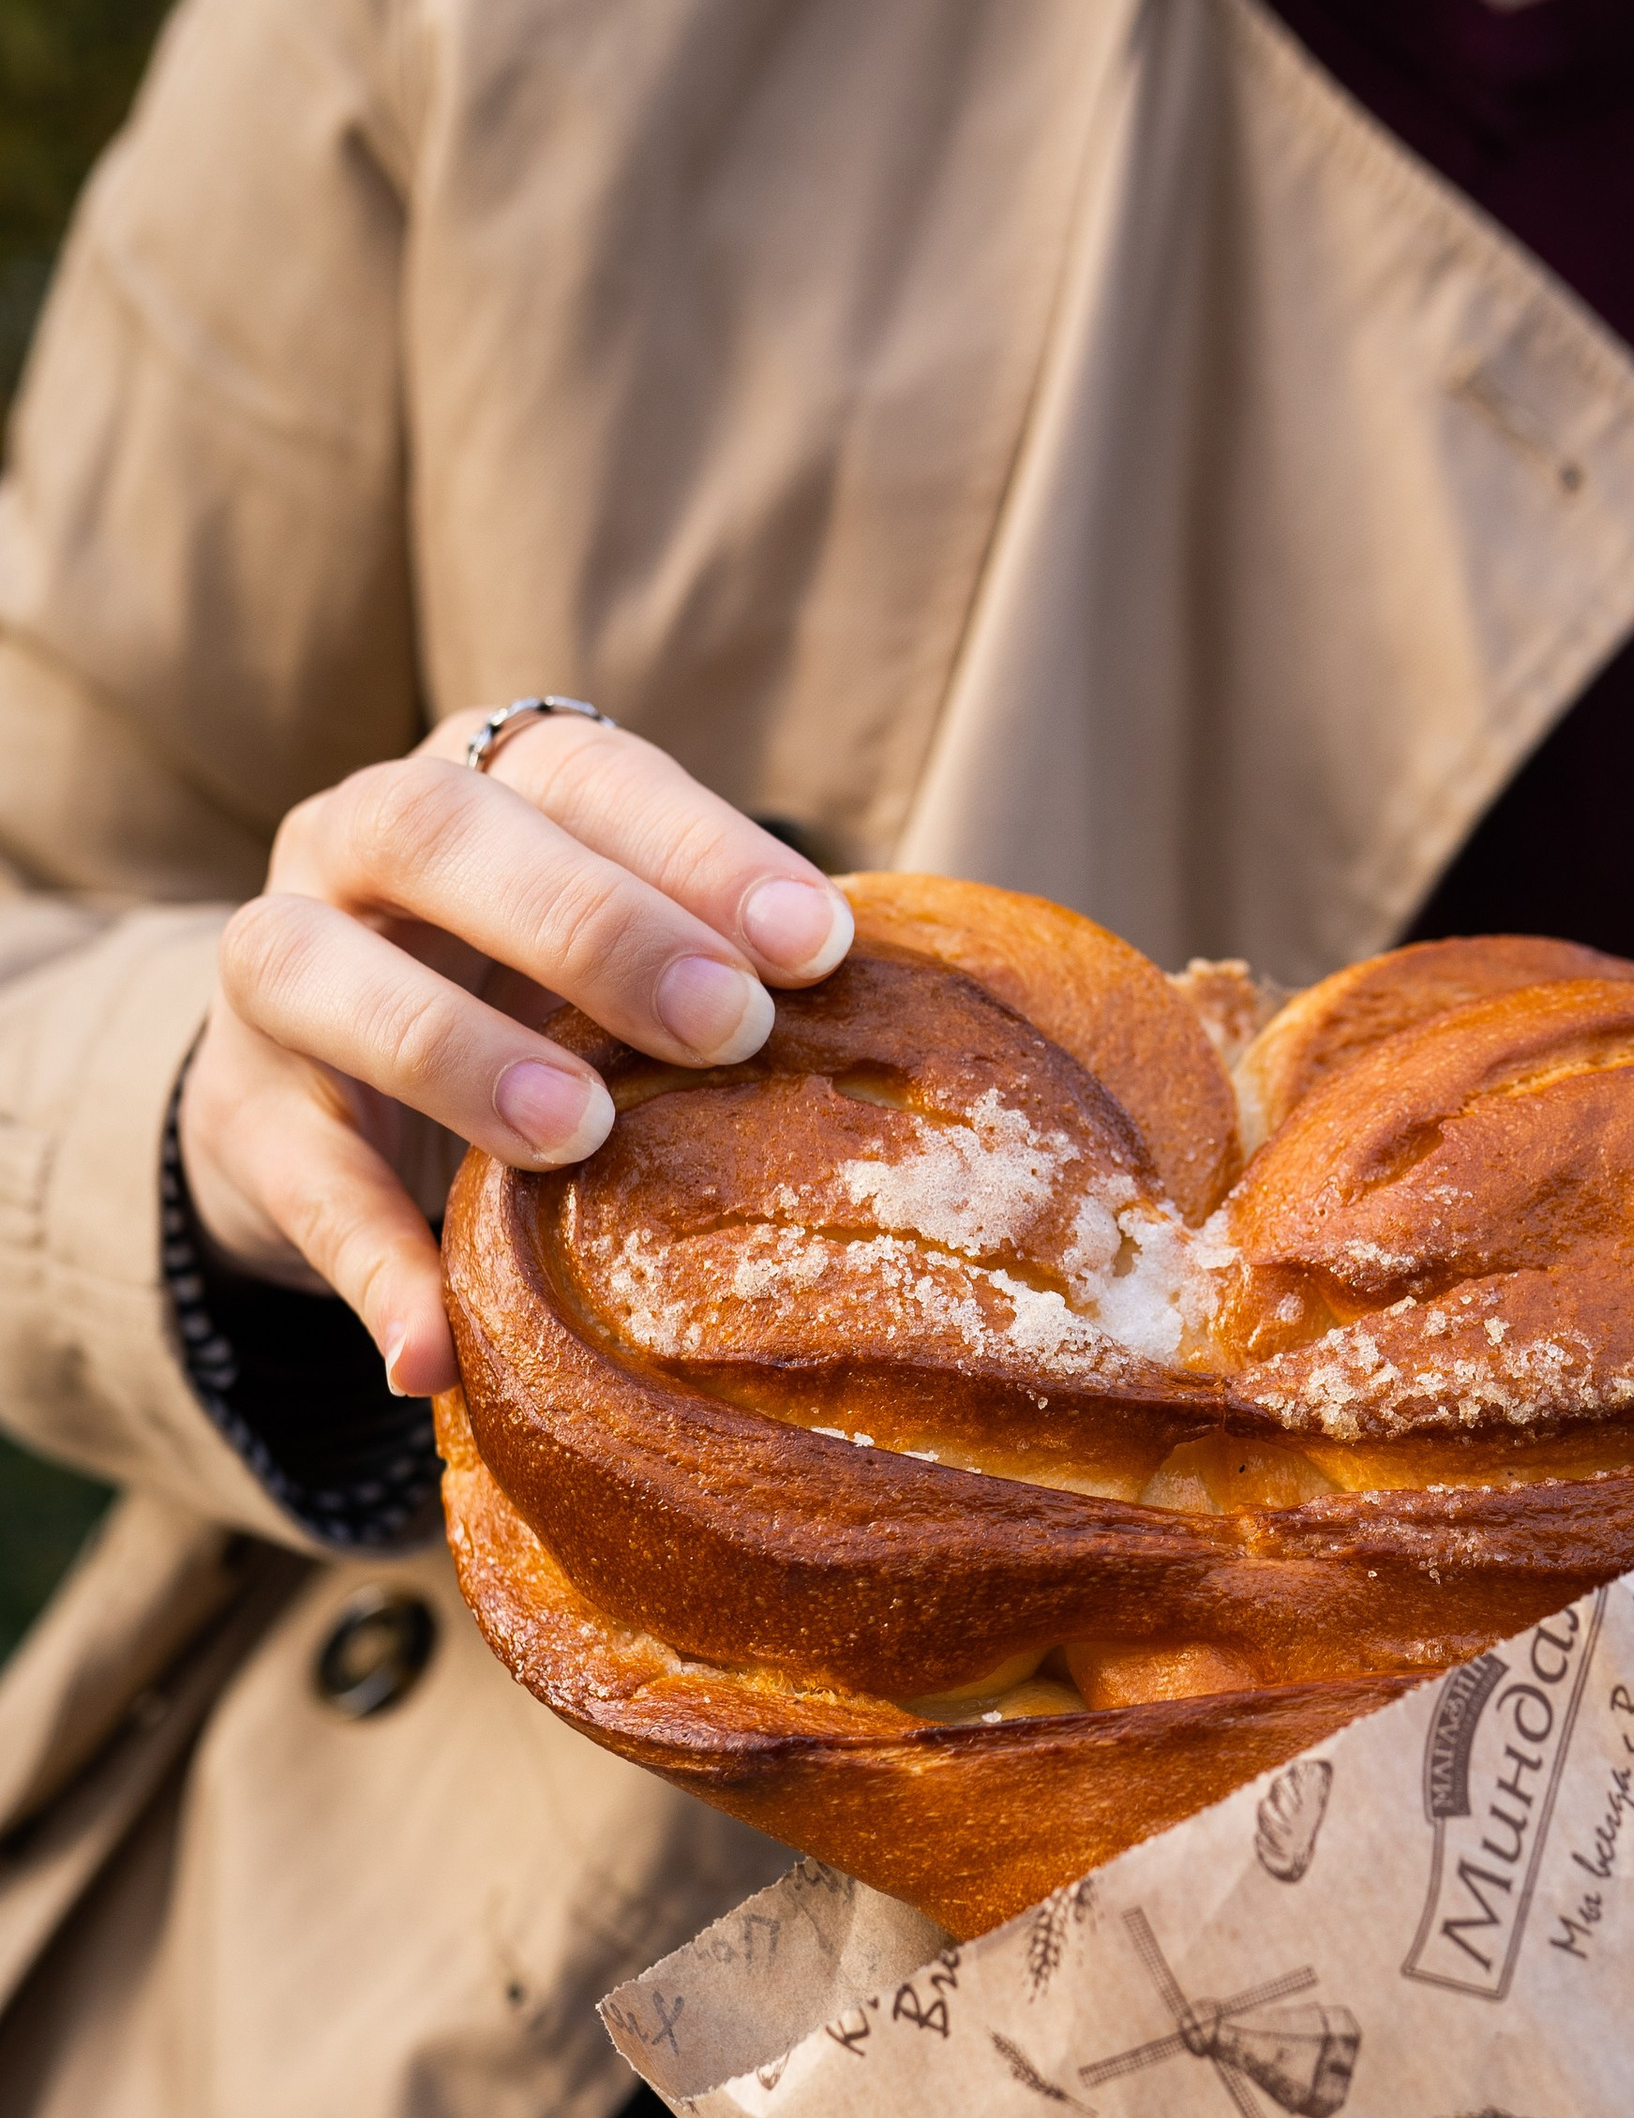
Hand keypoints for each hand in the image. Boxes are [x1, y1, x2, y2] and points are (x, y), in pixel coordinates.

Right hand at [177, 709, 852, 1396]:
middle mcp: (359, 838)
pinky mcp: (238, 1109)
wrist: (338, 1089)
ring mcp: (275, 964)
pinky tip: (436, 1345)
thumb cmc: (544, 999)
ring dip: (458, 1052)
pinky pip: (293, 1180)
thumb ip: (723, 967)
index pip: (587, 772)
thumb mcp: (623, 961)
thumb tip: (909, 1036)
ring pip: (320, 970)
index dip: (697, 845)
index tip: (816, 942)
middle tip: (725, 1024)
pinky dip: (368, 1265)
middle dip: (592, 924)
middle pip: (440, 834)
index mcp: (486, 781)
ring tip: (577, 1136)